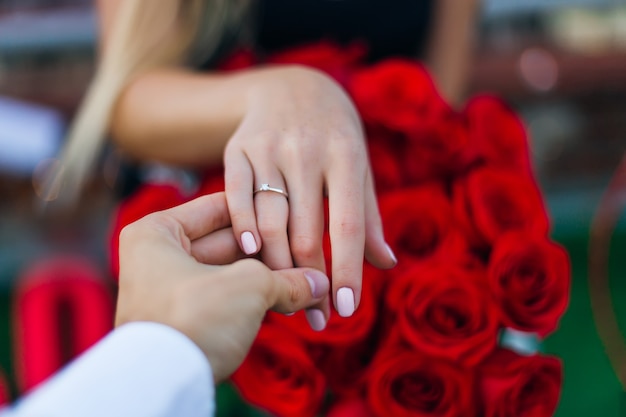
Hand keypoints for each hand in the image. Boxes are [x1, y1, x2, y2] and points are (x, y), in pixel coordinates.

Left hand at [115, 193, 330, 381]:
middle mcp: (157, 256)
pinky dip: (253, 299)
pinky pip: (225, 298)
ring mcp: (169, 289)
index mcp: (158, 232)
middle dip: (270, 252)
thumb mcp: (248, 286)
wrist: (164, 384)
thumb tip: (318, 284)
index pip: (222, 206)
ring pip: (229, 273)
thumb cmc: (195, 319)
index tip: (295, 218)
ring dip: (266, 278)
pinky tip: (286, 300)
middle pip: (227, 241)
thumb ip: (286, 278)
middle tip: (307, 255)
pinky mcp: (183, 319)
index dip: (263, 214)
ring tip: (303, 280)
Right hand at [224, 66, 396, 316]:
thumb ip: (368, 215)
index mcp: (345, 156)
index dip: (348, 270)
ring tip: (286, 299)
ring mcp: (269, 149)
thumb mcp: (358, 167)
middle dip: (311, 281)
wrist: (292, 87)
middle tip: (317, 318)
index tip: (346, 310)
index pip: (347, 224)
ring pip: (270, 220)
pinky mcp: (238, 149)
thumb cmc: (335, 137)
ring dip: (277, 267)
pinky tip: (251, 256)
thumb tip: (386, 263)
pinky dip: (242, 228)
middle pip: (306, 231)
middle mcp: (307, 151)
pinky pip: (237, 196)